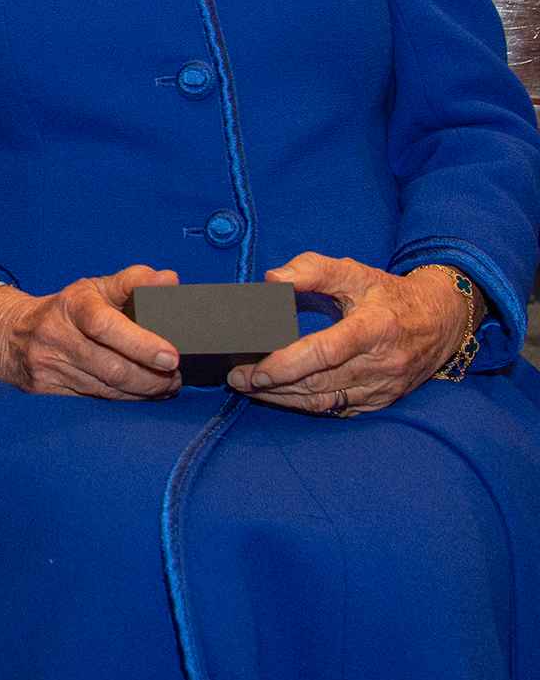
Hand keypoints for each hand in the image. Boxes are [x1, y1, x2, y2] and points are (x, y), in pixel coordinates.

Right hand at [0, 267, 181, 398]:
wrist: (9, 333)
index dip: (141, 343)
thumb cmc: (66, 310)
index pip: (105, 325)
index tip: (172, 356)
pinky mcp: (46, 388)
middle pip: (111, 367)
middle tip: (177, 376)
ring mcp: (48, 365)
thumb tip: (170, 280)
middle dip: (152, 378)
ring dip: (143, 391)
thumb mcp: (95, 288)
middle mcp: (56, 335)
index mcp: (72, 305)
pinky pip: (95, 399)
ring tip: (166, 385)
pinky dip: (124, 399)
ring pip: (106, 388)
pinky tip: (141, 394)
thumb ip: (134, 282)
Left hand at [231, 253, 467, 415]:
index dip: (286, 364)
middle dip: (272, 384)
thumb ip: (312, 270)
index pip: (325, 351)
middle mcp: (382, 363)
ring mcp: (384, 386)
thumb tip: (272, 279)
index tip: (254, 369)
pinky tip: (280, 396)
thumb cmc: (388, 293)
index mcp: (374, 327)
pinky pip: (338, 409)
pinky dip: (306, 405)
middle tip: (236, 378)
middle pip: (319, 381)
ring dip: (283, 398)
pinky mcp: (382, 400)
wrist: (442, 321)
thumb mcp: (354, 271)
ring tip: (249, 388)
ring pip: (325, 401)